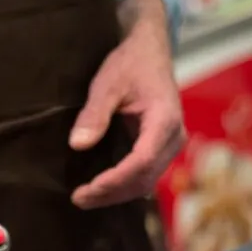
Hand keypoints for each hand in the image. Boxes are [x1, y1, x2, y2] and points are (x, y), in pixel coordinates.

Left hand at [70, 0, 184, 208]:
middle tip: (78, 199)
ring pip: (146, 181)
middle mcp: (174, 137)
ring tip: (85, 198)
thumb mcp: (107, 83)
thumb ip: (94, 114)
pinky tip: (99, 188)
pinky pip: (145, 174)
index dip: (115, 180)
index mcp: (165, 120)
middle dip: (112, 193)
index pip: (142, 161)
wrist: (150, 51)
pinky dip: (123, 184)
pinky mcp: (163, 148)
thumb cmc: (130, 63)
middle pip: (145, 178)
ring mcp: (171, 145)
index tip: (88, 189)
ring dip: (116, 193)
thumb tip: (77, 145)